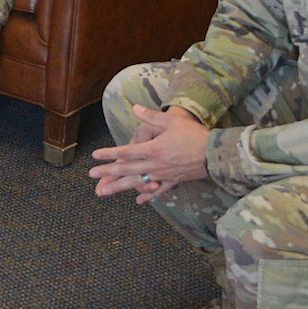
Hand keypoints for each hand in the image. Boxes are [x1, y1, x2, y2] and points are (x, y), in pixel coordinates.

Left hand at [92, 105, 211, 203]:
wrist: (216, 154)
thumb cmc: (194, 135)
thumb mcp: (172, 121)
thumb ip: (151, 116)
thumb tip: (135, 108)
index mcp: (153, 150)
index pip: (126, 152)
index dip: (110, 154)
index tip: (95, 155)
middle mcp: (155, 165)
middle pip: (127, 170)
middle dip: (108, 172)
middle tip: (91, 175)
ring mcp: (164, 176)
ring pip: (137, 184)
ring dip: (119, 188)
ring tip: (104, 192)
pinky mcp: (174, 182)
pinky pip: (158, 191)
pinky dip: (148, 196)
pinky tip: (139, 201)